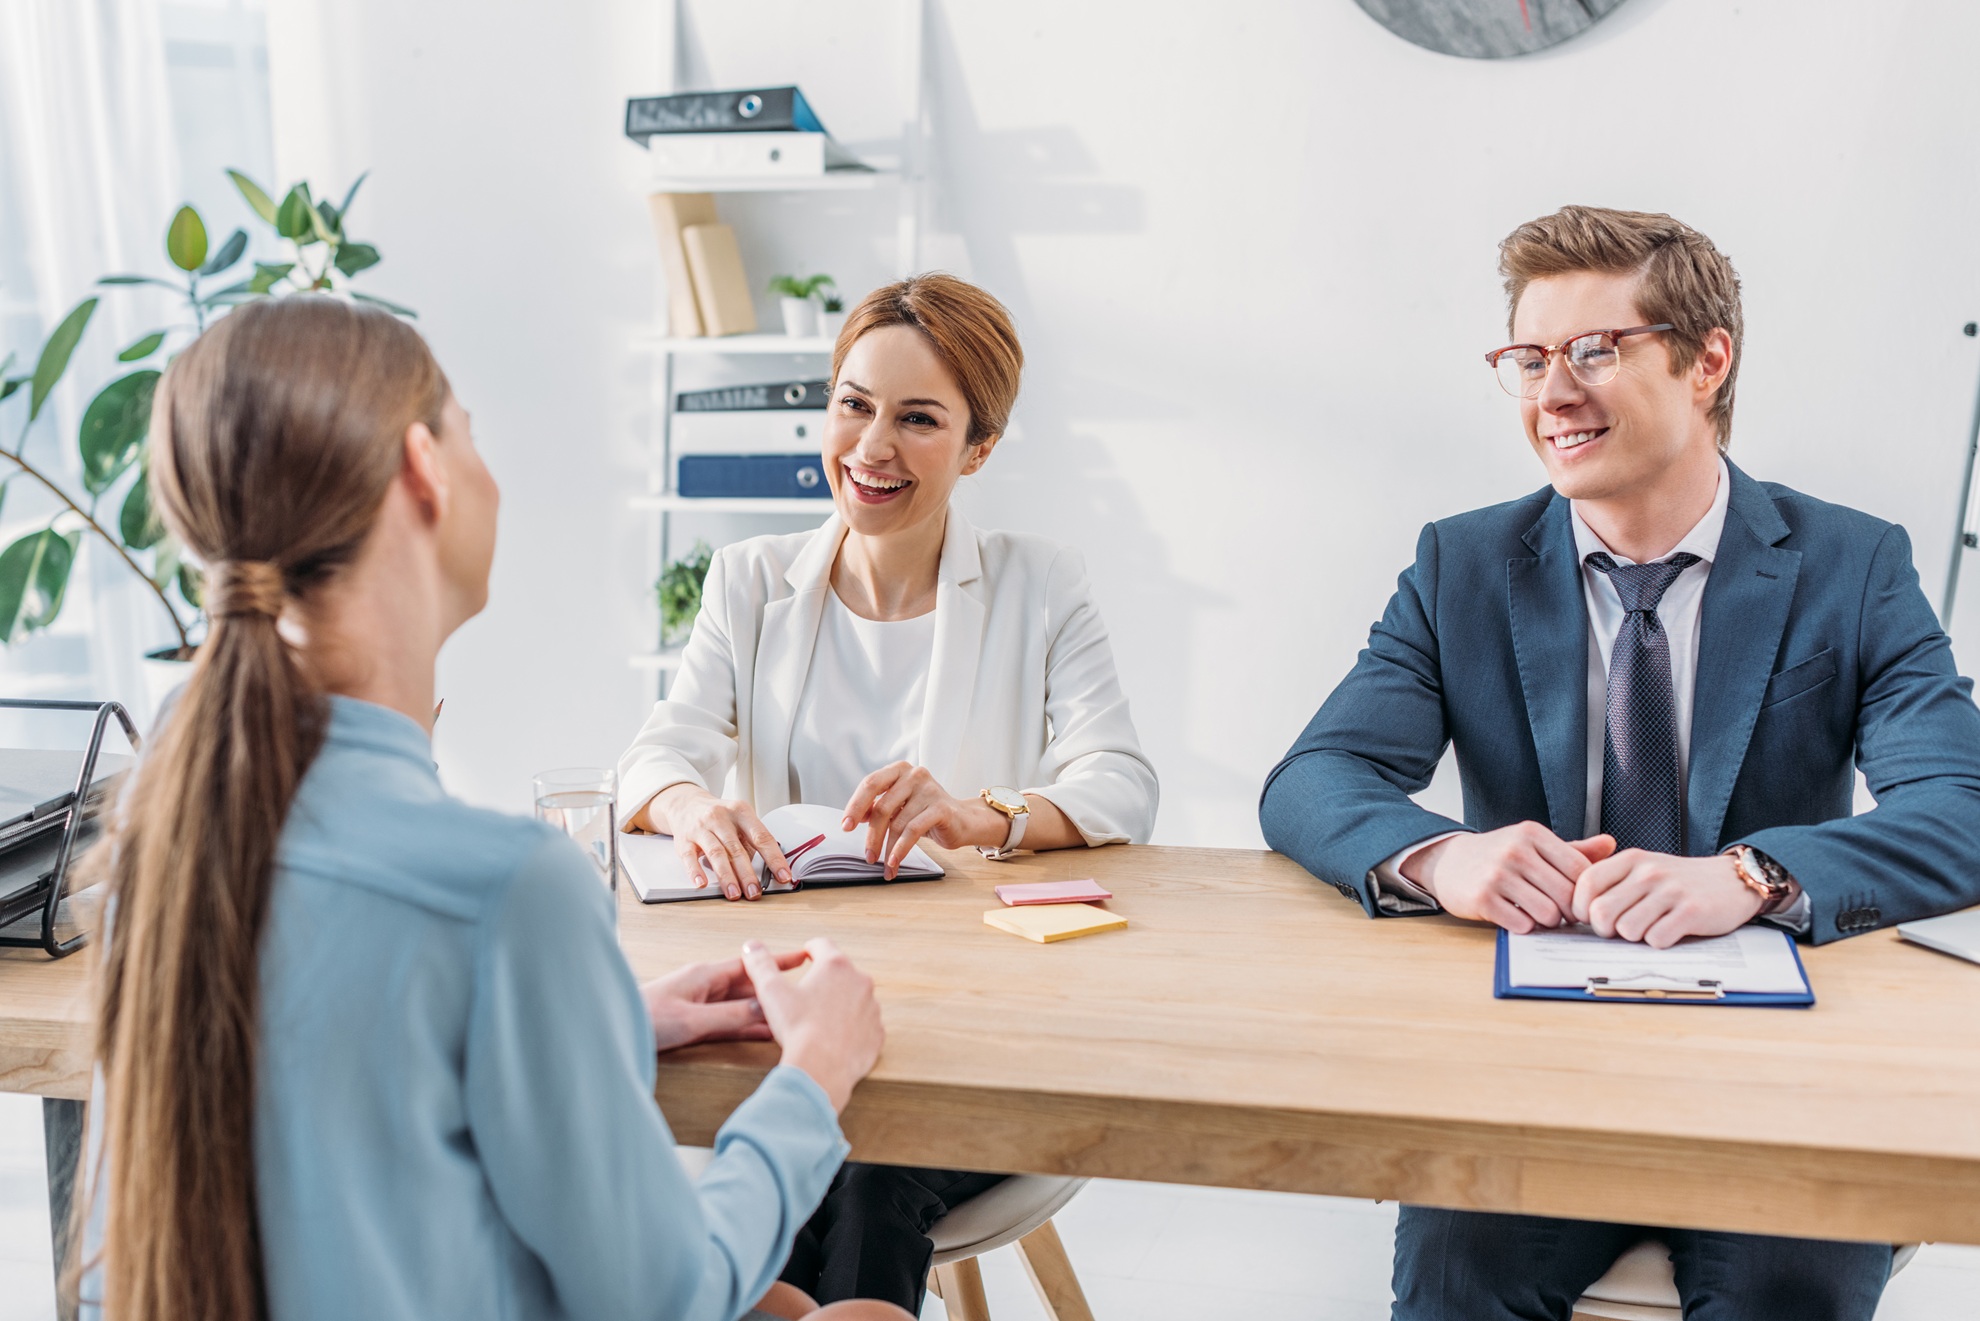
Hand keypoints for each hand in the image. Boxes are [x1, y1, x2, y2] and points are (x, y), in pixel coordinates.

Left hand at [641, 952, 805, 1051]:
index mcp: (704, 975)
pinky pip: (729, 1022)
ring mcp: (700, 1004)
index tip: (802, 956)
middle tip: (804, 992)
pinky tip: (763, 1032)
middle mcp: (704, 986)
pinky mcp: (694, 1022)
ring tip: (791, 1015)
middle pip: (749, 985)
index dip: (777, 962)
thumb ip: (730, 1016)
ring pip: (741, 1005)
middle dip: (775, 988)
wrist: (613, 1033)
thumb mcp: (693, 1020)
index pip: (750, 965)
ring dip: (763, 1010)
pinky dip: (747, 1026)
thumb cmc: (643, 1020)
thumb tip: (765, 1009)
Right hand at [655, 784, 791, 901]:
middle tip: (755, 892)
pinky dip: (695, 871)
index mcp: (741, 812)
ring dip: (726, 877)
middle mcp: (721, 817)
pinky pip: (689, 857)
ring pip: (716, 854)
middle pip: (737, 849)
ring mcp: (701, 828)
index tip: (783, 876)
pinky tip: (702, 884)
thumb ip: (751, 841)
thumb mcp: (740, 819)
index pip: (762, 837)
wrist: (686, 803)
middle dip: (747, 874)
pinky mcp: (684, 839)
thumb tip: (766, 871)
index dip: (774, 858)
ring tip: (734, 894)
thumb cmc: (720, 817)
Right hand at [741, 937, 883, 1112]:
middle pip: (842, 972)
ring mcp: (872, 1008)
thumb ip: (760, 964)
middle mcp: (860, 982)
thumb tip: (751, 945)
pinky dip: (853, 1028)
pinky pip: (866, 1025)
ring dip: (842, 1004)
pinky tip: (836, 1037)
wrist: (820, 1069)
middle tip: (809, 993)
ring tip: (821, 1019)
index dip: (811, 949)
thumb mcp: (771, 991)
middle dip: (827, 979)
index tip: (807, 954)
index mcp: (835, 966)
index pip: (823, 945)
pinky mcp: (877, 1034)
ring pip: (856, 998)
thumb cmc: (796, 1028)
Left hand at [841, 763, 1007, 877]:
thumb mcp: (899, 808)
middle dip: (871, 835)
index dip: (855, 806)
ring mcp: (929, 789)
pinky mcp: (941, 808)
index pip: (870, 784)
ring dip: (887, 849)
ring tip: (885, 865)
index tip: (846, 826)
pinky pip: (913, 831)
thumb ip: (877, 808)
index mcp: (899, 770)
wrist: (963, 821)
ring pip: (897, 823)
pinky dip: (901, 849)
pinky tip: (895, 861)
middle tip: (867, 855)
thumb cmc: (926, 814)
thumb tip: (854, 817)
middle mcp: (914, 775)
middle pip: (882, 807)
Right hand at [1402, 822, 1614, 932]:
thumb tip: (1612, 845)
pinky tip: (1518, 917)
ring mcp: (1497, 874)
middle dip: (1570, 912)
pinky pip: (1521, 924)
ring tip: (1541, 916)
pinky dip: (1525, 926)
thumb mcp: (1533, 844)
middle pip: (1567, 894)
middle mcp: (1515, 851)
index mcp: (1532, 834)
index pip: (1580, 868)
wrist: (1447, 862)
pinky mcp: (1481, 898)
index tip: (1581, 902)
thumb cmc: (1499, 855)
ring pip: (1548, 913)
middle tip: (1564, 915)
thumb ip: (1572, 849)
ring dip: (1549, 922)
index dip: (1587, 892)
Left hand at [1572, 850, 1764, 947]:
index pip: (1585, 884)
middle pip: (1601, 912)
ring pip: (1627, 929)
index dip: (1580, 908)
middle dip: (1605, 929)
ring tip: (1650, 927)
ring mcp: (1670, 891)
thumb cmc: (1678, 881)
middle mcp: (1648, 872)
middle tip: (1619, 929)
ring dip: (1635, 937)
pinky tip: (1670, 931)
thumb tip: (1572, 908)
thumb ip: (1611, 882)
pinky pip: (1656, 939)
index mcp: (1630, 859)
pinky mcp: (1691, 912)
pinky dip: (1659, 942)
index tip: (1591, 918)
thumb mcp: (1642, 869)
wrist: (1732, 881)